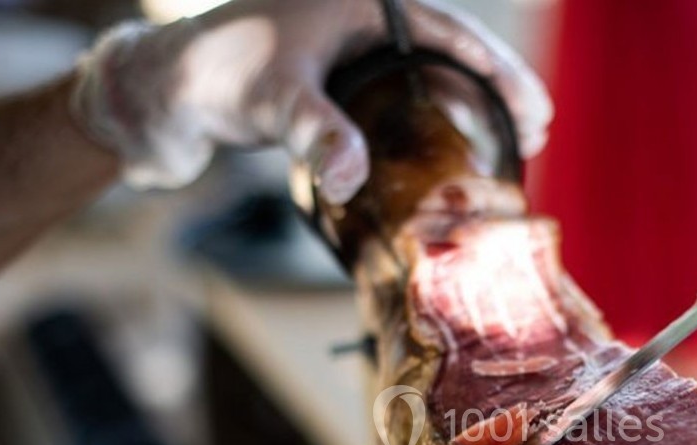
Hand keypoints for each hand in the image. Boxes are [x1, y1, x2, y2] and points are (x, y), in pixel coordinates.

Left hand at [71, 0, 551, 197]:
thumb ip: (316, 132)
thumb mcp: (273, 99)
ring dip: (462, 116)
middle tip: (533, 141)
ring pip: (423, 84)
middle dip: (492, 96)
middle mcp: (359, 23)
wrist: (159, 97)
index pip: (450, 32)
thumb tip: (351, 175)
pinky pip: (394, 106)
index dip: (499, 73)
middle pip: (447, 57)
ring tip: (499, 155)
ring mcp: (346, 57)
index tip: (537, 113)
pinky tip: (441, 161)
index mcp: (360, 2)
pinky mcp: (331, 90)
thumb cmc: (212, 77)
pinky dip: (423, 130)